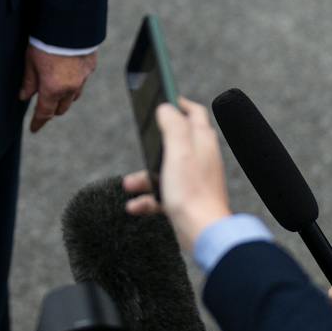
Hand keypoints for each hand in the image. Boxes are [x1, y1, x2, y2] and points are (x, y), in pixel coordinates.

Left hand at [19, 45, 97, 133]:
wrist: (70, 23)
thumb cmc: (46, 41)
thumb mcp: (30, 61)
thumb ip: (29, 81)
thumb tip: (24, 96)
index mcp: (53, 88)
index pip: (45, 113)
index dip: (38, 122)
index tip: (33, 129)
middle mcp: (70, 87)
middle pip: (62, 108)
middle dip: (52, 110)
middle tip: (43, 107)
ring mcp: (83, 77)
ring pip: (74, 96)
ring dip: (65, 97)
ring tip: (56, 91)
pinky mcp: (91, 65)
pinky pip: (82, 80)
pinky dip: (75, 81)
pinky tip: (68, 73)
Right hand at [122, 98, 232, 251]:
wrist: (202, 233)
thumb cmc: (191, 192)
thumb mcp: (178, 151)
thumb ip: (173, 125)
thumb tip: (167, 107)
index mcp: (202, 141)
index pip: (195, 113)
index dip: (180, 103)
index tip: (164, 97)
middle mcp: (202, 158)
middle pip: (178, 140)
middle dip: (155, 141)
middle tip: (143, 138)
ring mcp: (195, 180)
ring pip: (166, 169)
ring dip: (145, 174)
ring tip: (129, 183)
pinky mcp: (188, 200)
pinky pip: (164, 194)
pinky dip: (148, 198)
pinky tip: (135, 206)